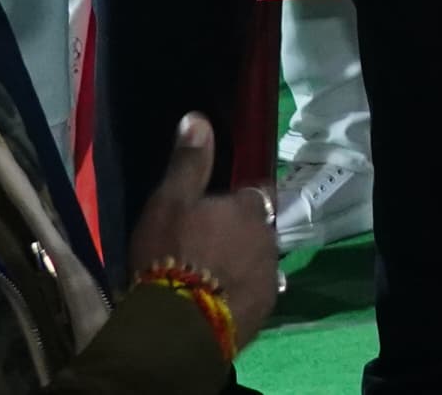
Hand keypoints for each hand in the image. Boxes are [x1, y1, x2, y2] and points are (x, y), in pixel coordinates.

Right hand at [126, 112, 278, 343]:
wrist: (178, 324)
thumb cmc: (171, 255)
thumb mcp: (171, 202)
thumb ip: (189, 162)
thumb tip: (197, 118)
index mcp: (249, 208)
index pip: (253, 192)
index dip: (235, 200)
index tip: (215, 210)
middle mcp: (269, 237)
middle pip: (257, 228)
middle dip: (239, 233)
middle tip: (207, 246)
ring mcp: (270, 275)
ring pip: (258, 259)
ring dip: (241, 263)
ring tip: (210, 275)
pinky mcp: (265, 308)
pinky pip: (255, 291)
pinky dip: (241, 291)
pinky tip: (218, 300)